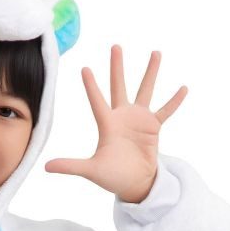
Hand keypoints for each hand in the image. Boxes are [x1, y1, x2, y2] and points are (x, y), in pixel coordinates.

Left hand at [45, 44, 187, 202]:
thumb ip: (70, 166)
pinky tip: (184, 88)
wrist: (134, 184)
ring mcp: (139, 120)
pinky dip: (174, 101)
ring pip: (145, 90)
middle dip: (117, 67)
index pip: (97, 100)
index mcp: (107, 124)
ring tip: (156, 53)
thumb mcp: (90, 170)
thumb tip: (45, 167)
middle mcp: (122, 117)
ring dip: (150, 73)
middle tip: (115, 46)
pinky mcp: (153, 127)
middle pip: (119, 86)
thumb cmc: (112, 177)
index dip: (91, 86)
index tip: (84, 68)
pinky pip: (166, 111)